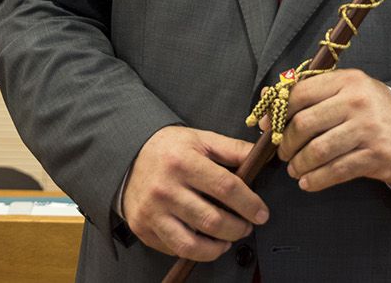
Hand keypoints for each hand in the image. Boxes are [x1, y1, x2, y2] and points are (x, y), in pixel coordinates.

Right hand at [121, 126, 269, 261]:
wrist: (128, 157)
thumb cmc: (169, 149)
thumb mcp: (201, 139)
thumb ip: (232, 149)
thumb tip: (262, 156)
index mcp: (183, 162)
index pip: (225, 187)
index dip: (249, 204)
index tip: (261, 213)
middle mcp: (165, 188)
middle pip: (212, 220)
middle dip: (238, 228)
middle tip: (246, 226)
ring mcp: (152, 211)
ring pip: (192, 244)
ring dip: (218, 247)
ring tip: (227, 240)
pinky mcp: (144, 228)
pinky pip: (175, 249)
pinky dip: (195, 251)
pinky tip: (204, 241)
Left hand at [276, 69, 390, 191]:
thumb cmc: (370, 110)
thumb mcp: (347, 91)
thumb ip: (311, 93)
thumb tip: (268, 104)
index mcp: (347, 80)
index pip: (301, 93)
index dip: (279, 113)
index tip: (270, 128)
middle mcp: (357, 101)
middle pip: (305, 124)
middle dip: (286, 144)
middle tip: (283, 153)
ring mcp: (368, 129)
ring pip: (318, 151)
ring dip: (299, 165)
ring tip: (294, 169)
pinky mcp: (376, 155)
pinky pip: (336, 171)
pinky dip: (315, 180)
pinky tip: (307, 182)